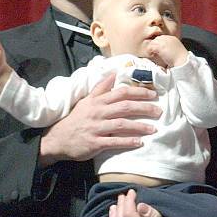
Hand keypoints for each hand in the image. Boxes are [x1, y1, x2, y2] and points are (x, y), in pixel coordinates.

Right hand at [39, 75, 161, 165]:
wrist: (58, 139)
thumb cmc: (76, 120)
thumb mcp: (86, 100)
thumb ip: (101, 88)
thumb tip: (114, 74)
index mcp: (97, 101)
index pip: (121, 92)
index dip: (138, 92)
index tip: (153, 94)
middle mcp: (98, 112)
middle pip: (125, 107)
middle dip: (144, 108)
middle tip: (159, 111)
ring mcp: (96, 128)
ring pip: (122, 124)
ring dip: (140, 126)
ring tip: (154, 129)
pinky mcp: (95, 143)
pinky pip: (114, 141)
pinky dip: (128, 142)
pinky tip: (139, 142)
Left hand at [146, 35, 187, 67]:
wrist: (182, 61)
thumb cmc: (180, 58)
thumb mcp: (176, 50)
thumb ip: (170, 47)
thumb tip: (164, 50)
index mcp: (173, 38)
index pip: (162, 38)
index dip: (159, 43)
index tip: (157, 50)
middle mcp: (168, 38)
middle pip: (157, 39)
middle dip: (154, 45)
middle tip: (154, 52)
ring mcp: (164, 42)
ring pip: (152, 42)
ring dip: (152, 48)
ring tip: (153, 54)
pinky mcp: (160, 47)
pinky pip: (151, 47)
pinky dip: (150, 51)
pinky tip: (152, 55)